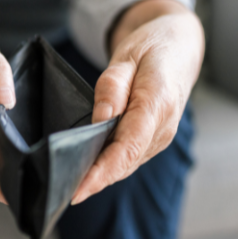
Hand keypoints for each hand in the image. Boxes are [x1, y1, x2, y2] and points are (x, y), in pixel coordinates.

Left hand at [71, 0, 203, 204]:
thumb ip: (112, 87)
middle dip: (94, 181)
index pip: (128, 147)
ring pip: (125, 164)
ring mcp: (160, 136)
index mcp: (158, 104)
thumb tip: (101, 119)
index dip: (102, 172)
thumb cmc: (152, 48)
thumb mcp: (128, 56)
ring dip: (99, 177)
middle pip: (124, 162)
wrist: (178, 47)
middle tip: (59, 192)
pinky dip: (107, 167)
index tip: (78, 189)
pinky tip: (85, 172)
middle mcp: (163, 127)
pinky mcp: (153, 139)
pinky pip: (128, 157)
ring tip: (66, 186)